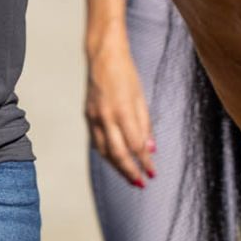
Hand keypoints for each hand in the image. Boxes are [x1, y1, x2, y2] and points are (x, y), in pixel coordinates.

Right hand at [84, 29, 156, 189]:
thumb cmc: (126, 74)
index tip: (153, 173)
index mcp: (122, 110)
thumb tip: (150, 149)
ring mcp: (93, 118)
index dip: (144, 161)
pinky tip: (116, 161)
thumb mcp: (141, 96)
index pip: (135, 144)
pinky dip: (107, 155)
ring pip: (104, 152)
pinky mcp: (88, 117)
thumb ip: (145, 124)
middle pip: (118, 153)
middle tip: (141, 183)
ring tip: (130, 177)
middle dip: (130, 172)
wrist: (103, 57)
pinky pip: (98, 142)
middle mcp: (105, 117)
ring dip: (117, 167)